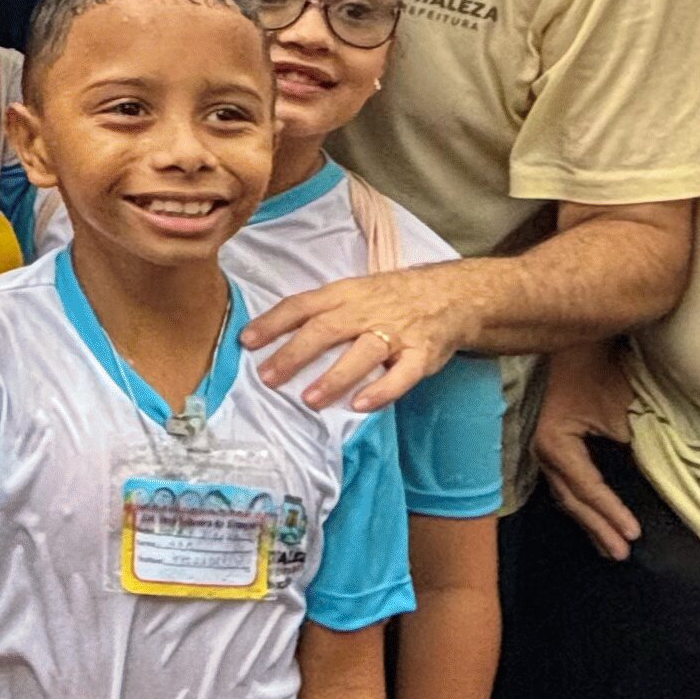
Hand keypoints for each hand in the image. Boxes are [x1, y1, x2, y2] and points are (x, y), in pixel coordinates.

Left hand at [244, 268, 479, 412]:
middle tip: (268, 377)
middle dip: (294, 353)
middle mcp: (368, 310)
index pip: (303, 305)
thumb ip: (323, 311)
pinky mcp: (422, 354)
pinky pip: (401, 374)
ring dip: (334, 376)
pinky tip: (360, 405)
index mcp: (346, 294)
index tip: (246, 341)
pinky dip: (381, 390)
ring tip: (309, 400)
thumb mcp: (355, 292)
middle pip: (326, 329)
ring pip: (362, 352)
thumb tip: (277, 336)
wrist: (453, 294)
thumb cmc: (393, 297)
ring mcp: (396, 332)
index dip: (274, 322)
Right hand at [534, 339, 641, 561]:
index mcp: (554, 442)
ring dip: (587, 519)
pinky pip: (562, 477)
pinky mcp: (545, 438)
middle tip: (621, 554)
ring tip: (609, 543)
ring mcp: (537, 444)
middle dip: (597, 528)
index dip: (610, 515)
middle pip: (571, 500)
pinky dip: (579, 497)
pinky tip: (590, 510)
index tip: (633, 535)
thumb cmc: (595, 360)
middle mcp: (539, 449)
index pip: (587, 489)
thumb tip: (645, 472)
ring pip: (564, 492)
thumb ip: (629, 440)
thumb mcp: (619, 402)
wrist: (568, 327)